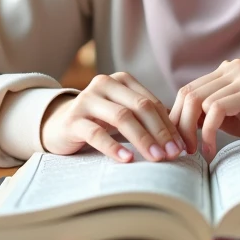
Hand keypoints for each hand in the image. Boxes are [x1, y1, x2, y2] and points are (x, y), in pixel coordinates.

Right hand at [40, 72, 186, 162]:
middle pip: (140, 107)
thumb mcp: (123, 115)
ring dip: (143, 139)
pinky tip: (127, 159)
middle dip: (160, 131)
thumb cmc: (99, 121)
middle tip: (173, 154)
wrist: (58, 126)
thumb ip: (147, 119)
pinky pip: (96, 133)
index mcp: (122, 80)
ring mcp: (87, 100)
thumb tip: (181, 139)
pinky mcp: (72, 120)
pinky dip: (113, 146)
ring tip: (156, 158)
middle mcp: (104, 84)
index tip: (182, 146)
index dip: (169, 125)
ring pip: (122, 117)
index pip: (152, 102)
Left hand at [169, 59, 239, 159]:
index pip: (187, 90)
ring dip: (191, 132)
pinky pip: (216, 110)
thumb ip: (204, 112)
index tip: (177, 143)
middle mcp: (233, 67)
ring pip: (199, 102)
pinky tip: (211, 150)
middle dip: (179, 125)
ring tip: (197, 152)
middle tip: (183, 151)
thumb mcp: (229, 117)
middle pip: (189, 94)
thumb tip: (171, 121)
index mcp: (226, 70)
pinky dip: (207, 132)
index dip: (176, 117)